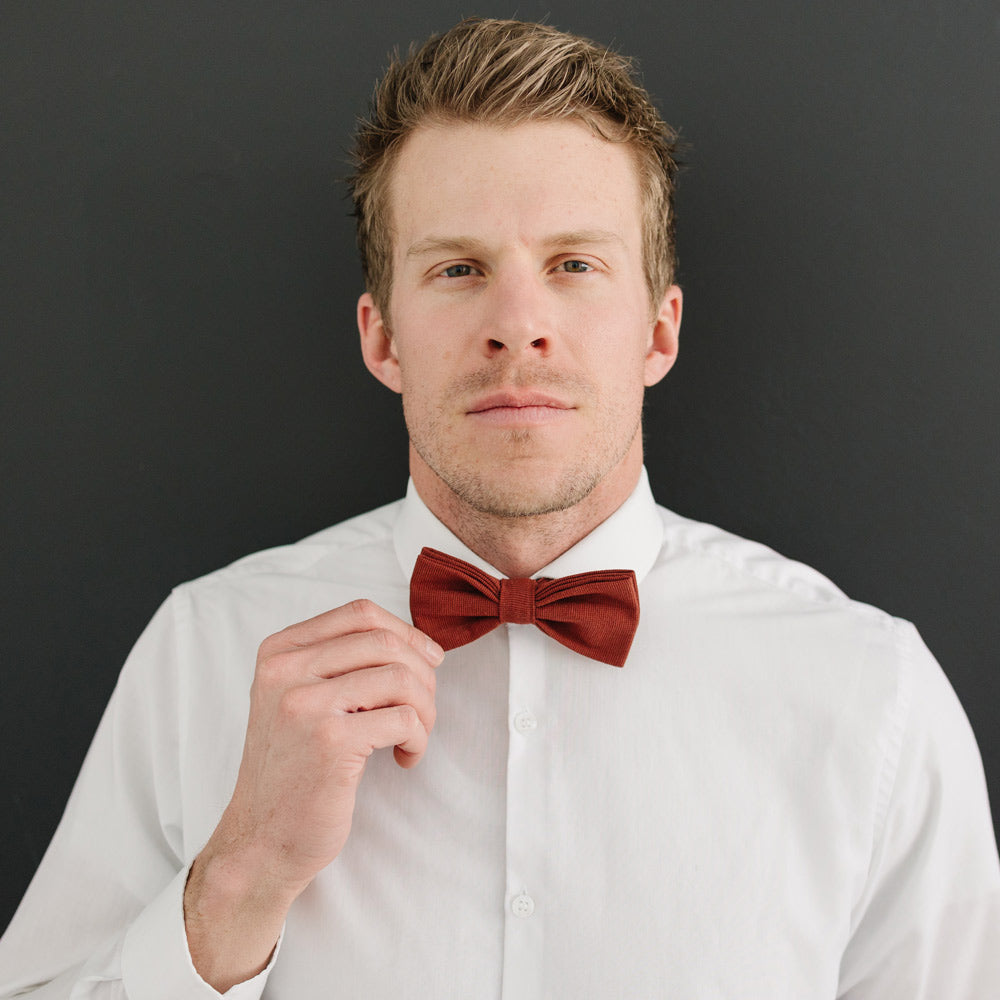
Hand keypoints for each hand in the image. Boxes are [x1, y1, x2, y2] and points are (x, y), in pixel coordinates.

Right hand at [183, 599, 443, 990]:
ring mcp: (305, 704)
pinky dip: (419, 739)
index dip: (406, 633)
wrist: (262, 840)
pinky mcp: (331, 741)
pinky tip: (404, 759)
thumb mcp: (301, 699)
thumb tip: (417, 641)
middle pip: (385, 642)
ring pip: (401, 677)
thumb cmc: (295, 769)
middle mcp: (285, 670)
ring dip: (426, 709)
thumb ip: (340, 662)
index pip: (360, 614)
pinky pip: (405, 719)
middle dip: (422, 674)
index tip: (429, 661)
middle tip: (423, 709)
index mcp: (279, 652)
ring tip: (415, 737)